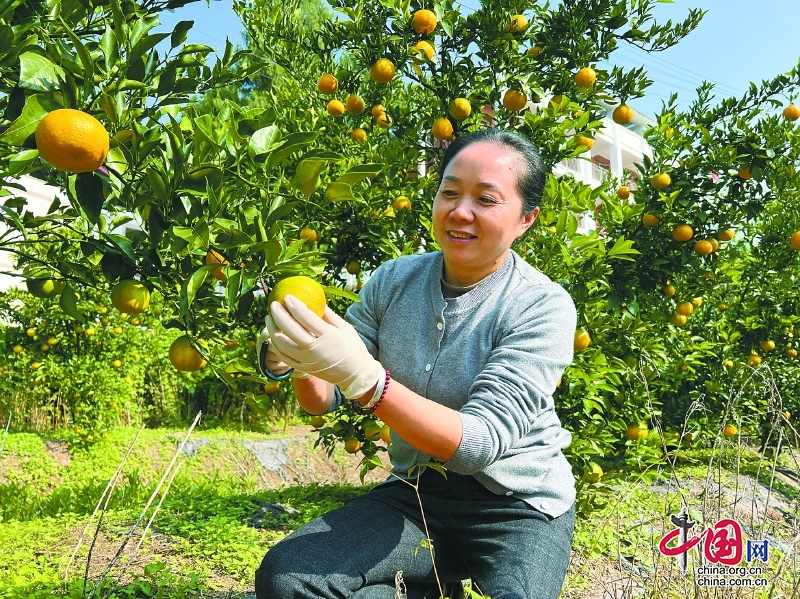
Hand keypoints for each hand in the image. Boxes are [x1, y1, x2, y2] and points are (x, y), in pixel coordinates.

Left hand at [266, 295, 383, 398]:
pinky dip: (276, 347)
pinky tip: (273, 336)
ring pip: (283, 345)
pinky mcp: (304, 369)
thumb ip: (329, 315)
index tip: (287, 296)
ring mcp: (308, 361)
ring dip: (273, 330)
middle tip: (274, 304)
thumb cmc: (353, 347)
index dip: (295, 306)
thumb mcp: (345, 327)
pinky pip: (284, 358)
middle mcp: (316, 349)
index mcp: (328, 336)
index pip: (306, 318)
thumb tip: (315, 300)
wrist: (355, 374)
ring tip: (269, 318)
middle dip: (279, 315)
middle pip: (291, 330)